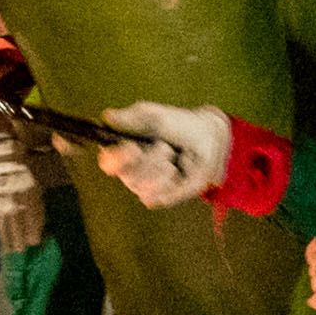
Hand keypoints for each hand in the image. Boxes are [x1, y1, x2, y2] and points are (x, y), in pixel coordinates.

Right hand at [99, 101, 233, 209]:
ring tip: (173, 157)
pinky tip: (180, 171)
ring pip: (146, 187)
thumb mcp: (156, 117)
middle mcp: (131, 171)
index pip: (108, 162)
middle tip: (165, 147)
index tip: (133, 148)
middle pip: (129, 176)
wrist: (208, 140)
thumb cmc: (178, 125)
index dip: (117, 159)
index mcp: (123, 150)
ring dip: (164, 169)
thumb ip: (133, 118)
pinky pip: (162, 197)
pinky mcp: (162, 197)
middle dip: (150, 160)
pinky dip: (175, 182)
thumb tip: (107, 117)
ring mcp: (146, 186)